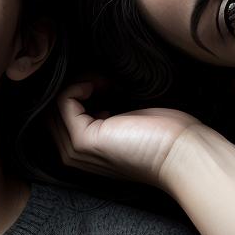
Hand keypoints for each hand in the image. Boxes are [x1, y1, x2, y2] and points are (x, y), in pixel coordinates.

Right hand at [53, 82, 205, 190]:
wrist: (182, 153)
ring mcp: (75, 150)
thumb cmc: (163, 136)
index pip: (59, 116)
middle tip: (103, 79)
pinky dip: (81, 84)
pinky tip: (104, 85)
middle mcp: (72, 155)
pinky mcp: (82, 140)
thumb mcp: (123, 121)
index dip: (77, 93)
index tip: (104, 84)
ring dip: (79, 82)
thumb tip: (89, 86)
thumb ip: (101, 112)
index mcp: (82, 153)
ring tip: (105, 82)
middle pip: (52, 109)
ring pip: (55, 103)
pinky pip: (64, 100)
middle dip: (75, 85)